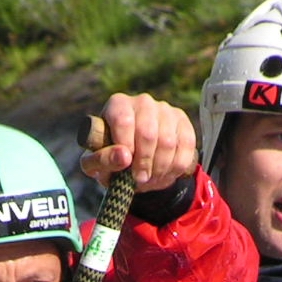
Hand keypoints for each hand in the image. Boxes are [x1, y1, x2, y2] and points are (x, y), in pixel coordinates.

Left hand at [80, 93, 197, 192]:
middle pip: (148, 133)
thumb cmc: (110, 160)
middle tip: (140, 179)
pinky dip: (176, 167)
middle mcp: (142, 102)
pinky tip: (165, 174)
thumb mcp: (95, 164)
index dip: (126, 148)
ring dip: (160, 168)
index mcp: (117, 105)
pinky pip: (186, 146)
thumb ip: (102, 160)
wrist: (135, 163)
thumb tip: (124, 157)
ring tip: (151, 179)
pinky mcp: (182, 121)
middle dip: (145, 163)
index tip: (126, 168)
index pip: (124, 121)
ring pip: (168, 142)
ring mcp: (165, 110)